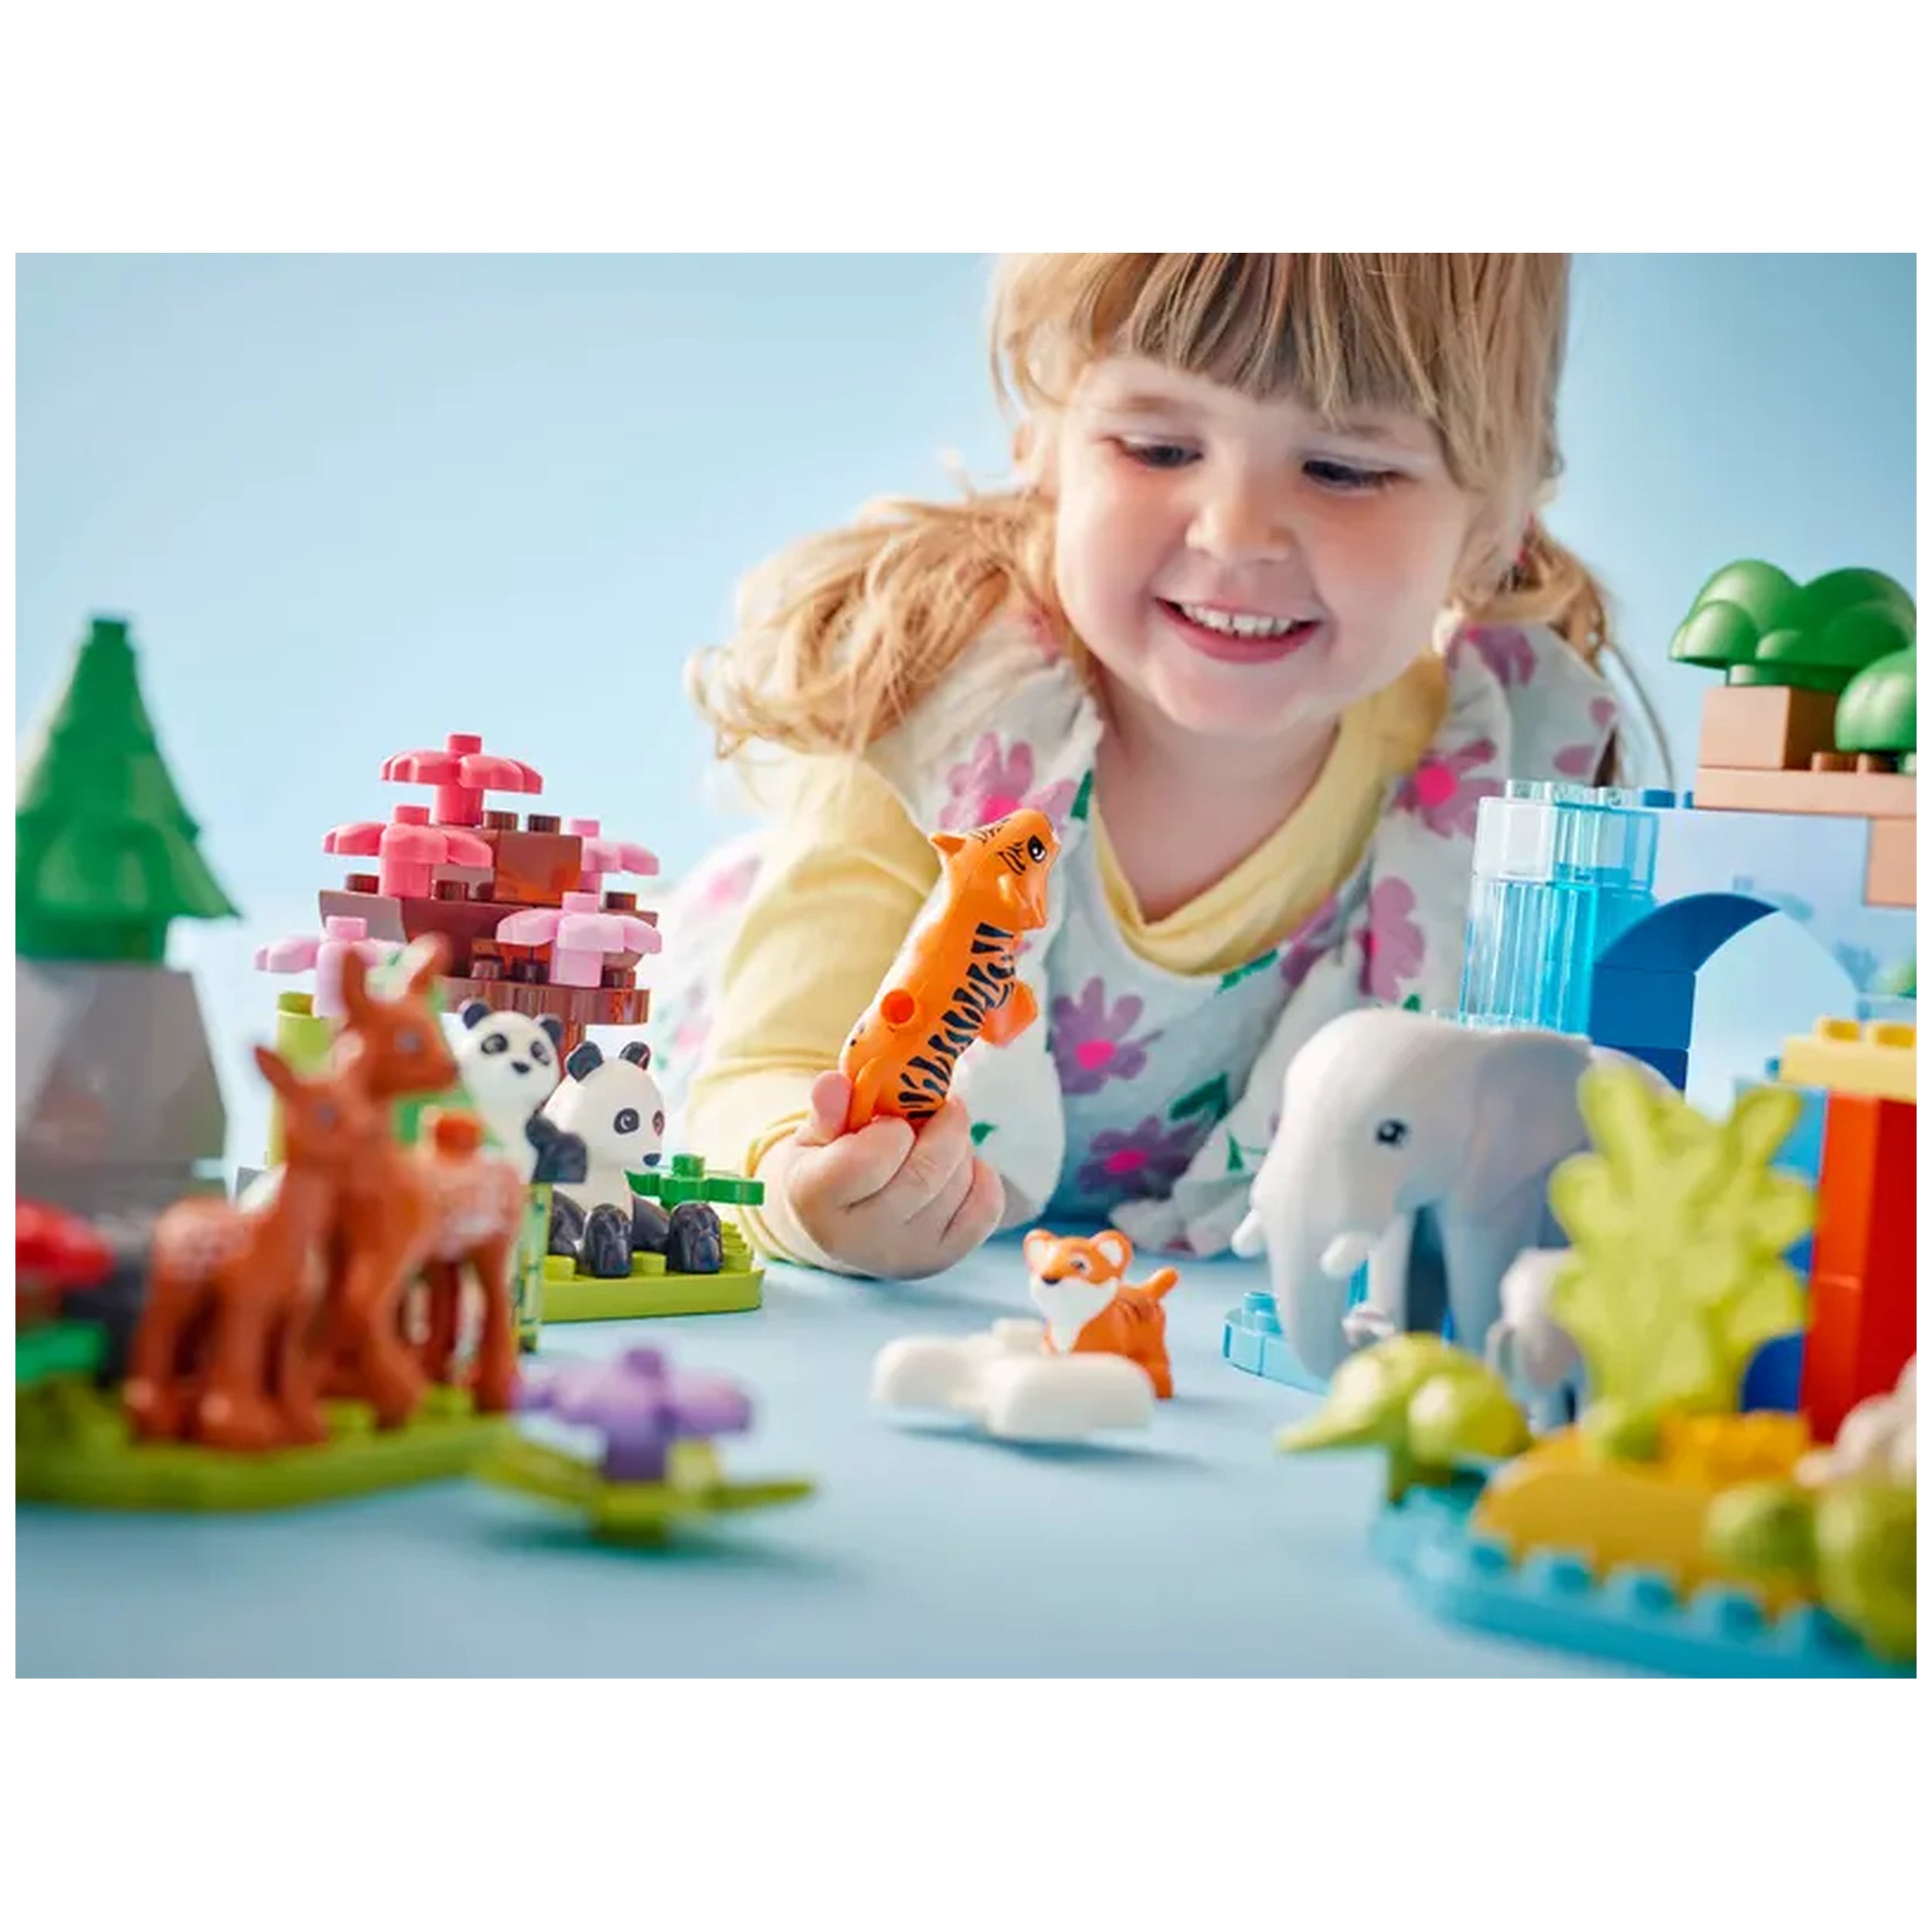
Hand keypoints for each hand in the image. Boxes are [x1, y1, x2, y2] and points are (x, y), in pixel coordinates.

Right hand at [762, 1071, 1003, 1279]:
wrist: (841, 1224)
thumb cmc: (828, 1168)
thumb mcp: (816, 1135)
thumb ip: (828, 1109)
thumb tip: (834, 1082)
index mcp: (817, 1199)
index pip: (868, 1160)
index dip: (891, 1129)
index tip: (893, 1120)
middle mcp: (860, 1237)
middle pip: (925, 1173)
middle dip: (945, 1128)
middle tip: (947, 1106)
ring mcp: (906, 1254)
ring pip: (957, 1185)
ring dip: (962, 1149)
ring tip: (944, 1138)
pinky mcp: (943, 1258)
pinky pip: (986, 1208)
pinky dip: (983, 1176)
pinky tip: (960, 1166)